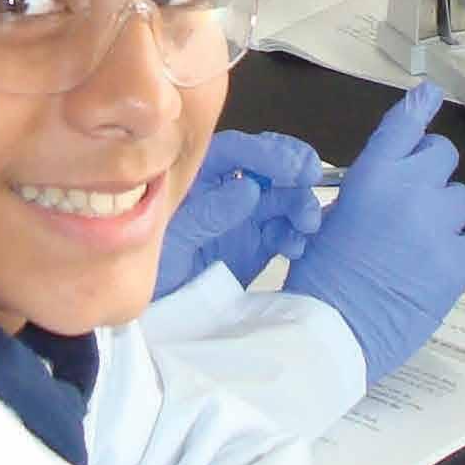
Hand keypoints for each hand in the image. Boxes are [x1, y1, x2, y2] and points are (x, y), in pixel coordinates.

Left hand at [154, 130, 327, 296]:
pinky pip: (284, 230)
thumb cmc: (154, 269)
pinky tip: (296, 245)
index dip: (268, 153)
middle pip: (265, 167)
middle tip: (310, 179)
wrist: (157, 312)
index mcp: (198, 179)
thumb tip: (247, 187)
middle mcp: (223, 192)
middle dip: (292, 169)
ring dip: (300, 204)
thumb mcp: (175, 239)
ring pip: (281, 197)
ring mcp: (243, 217)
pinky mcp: (256, 243)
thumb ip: (209, 213)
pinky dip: (296, 234)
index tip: (293, 166)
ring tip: (306, 223)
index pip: (236, 152)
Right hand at [282, 81, 464, 381]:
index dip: (419, 108)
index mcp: (373, 176)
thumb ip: (369, 188)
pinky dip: (455, 252)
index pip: (404, 126)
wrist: (335, 330)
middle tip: (411, 201)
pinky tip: (430, 269)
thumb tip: (394, 179)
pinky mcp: (459, 261)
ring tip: (418, 244)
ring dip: (443, 215)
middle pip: (443, 157)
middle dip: (429, 173)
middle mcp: (411, 191)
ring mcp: (439, 226)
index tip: (430, 94)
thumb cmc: (321, 276)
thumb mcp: (332, 216)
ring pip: (459, 200)